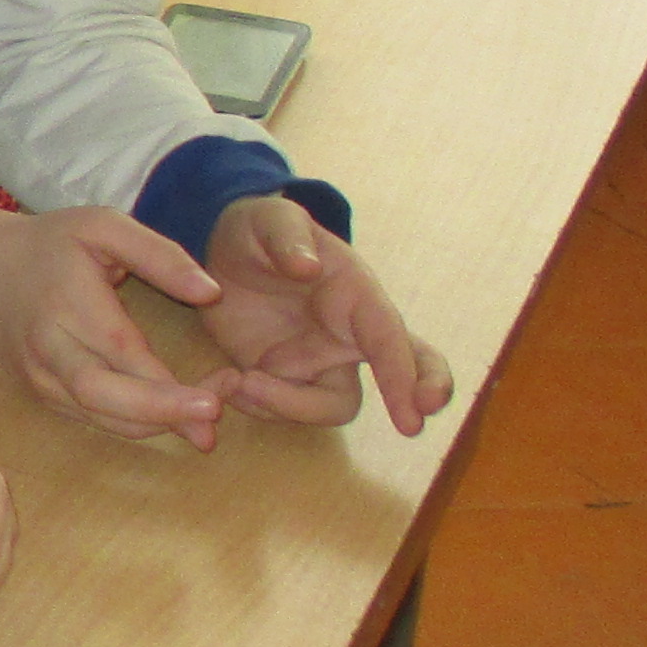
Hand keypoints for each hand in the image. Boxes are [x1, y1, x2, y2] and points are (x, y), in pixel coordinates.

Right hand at [0, 202, 231, 448]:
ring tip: (200, 426)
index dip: (168, 385)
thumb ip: (159, 254)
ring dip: (152, 428)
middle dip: (161, 417)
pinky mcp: (39, 392)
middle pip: (104, 398)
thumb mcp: (102, 226)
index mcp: (68, 303)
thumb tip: (212, 292)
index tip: (217, 398)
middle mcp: (49, 348)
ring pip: (98, 417)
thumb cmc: (46, 244)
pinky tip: (165, 419)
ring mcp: (39, 377)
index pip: (122, 353)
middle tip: (210, 429)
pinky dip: (129, 425)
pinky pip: (88, 418)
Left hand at [198, 196, 451, 435]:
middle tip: (411, 428)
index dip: (407, 373)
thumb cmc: (260, 228)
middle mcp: (347, 334)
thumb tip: (307, 266)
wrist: (223, 250)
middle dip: (408, 398)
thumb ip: (288, 237)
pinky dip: (253, 404)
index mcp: (354, 294)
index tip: (422, 406)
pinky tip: (223, 380)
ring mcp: (317, 360)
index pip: (388, 336)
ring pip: (328, 405)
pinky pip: (280, 407)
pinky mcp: (283, 377)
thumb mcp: (269, 219)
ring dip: (287, 407)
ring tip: (237, 380)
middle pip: (397, 376)